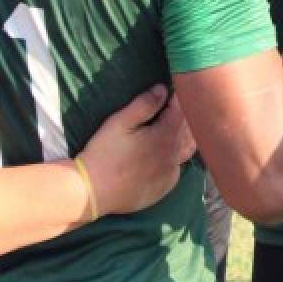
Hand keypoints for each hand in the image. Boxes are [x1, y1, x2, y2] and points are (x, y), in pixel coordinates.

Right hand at [78, 84, 196, 216]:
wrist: (93, 192)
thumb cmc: (105, 153)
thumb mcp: (120, 122)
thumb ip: (145, 104)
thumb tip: (163, 89)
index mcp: (166, 135)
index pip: (182, 110)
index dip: (178, 98)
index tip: (174, 89)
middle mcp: (175, 154)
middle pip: (189, 129)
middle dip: (185, 115)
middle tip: (175, 105)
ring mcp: (171, 173)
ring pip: (188, 149)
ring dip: (186, 135)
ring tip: (178, 126)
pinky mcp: (164, 187)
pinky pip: (178, 168)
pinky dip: (178, 156)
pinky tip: (169, 152)